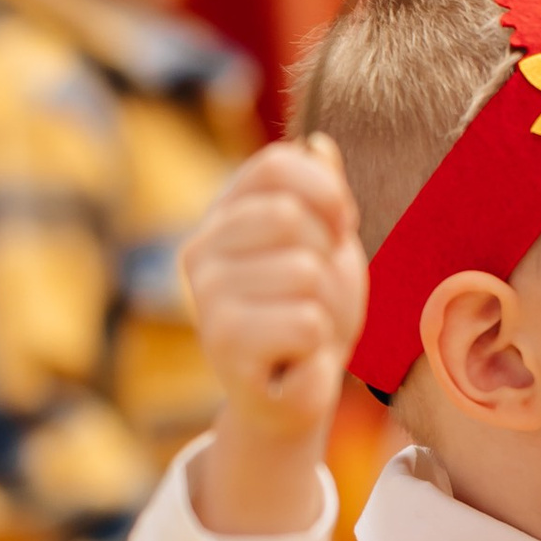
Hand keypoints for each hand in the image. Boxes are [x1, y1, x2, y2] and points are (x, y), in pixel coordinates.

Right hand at [180, 138, 368, 534]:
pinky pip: (306, 325)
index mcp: (224, 216)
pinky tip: (296, 360)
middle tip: (317, 298)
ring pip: (306, 274)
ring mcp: (205, 298)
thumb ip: (322, 196)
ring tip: (304, 332)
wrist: (295, 396)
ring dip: (328, 311)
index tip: (339, 228)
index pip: (276, 164)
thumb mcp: (327, 247)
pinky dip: (320, 349)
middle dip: (329, 261)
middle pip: (293, 218)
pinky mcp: (222, 346)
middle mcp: (201, 250)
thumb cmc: (311, 313)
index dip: (326, 192)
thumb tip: (319, 144)